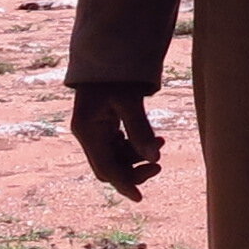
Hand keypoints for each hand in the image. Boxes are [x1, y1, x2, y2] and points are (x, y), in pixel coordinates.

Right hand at [73, 84, 163, 200]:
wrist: (106, 50)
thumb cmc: (116, 73)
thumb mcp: (130, 101)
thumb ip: (141, 130)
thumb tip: (155, 158)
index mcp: (87, 130)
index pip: (106, 168)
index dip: (123, 184)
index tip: (140, 198)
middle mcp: (86, 133)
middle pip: (108, 167)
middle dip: (133, 171)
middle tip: (159, 165)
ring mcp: (93, 130)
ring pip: (115, 158)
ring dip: (137, 157)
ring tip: (161, 144)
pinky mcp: (102, 125)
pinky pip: (117, 145)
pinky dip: (135, 146)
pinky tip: (155, 138)